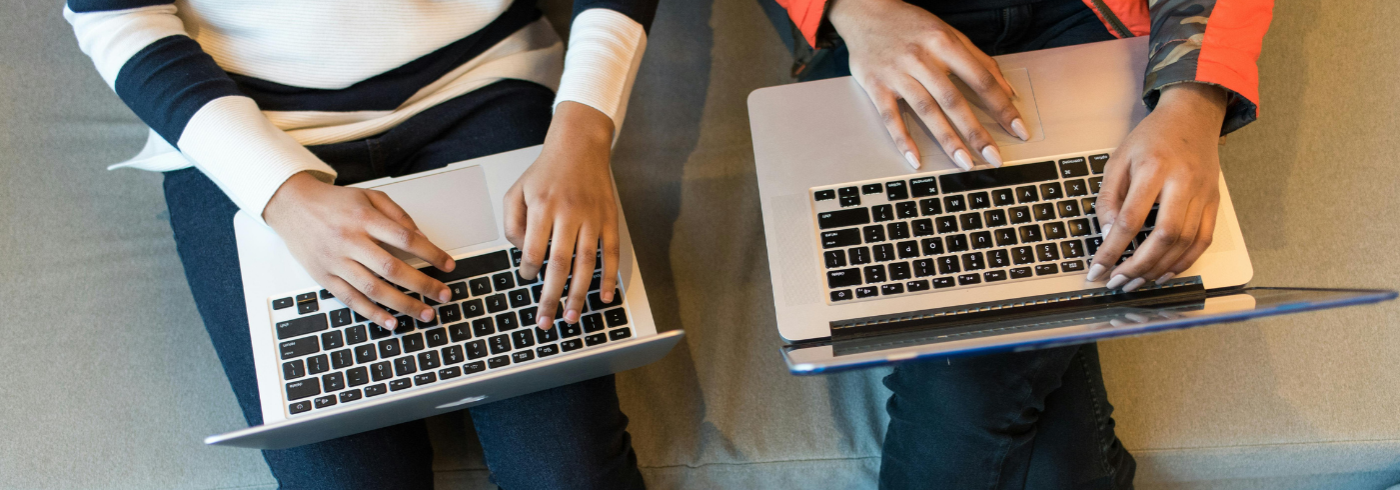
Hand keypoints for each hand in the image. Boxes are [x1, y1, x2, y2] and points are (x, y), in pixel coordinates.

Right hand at [264, 172, 455, 328]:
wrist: (291, 205)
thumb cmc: (334, 202)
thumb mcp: (369, 196)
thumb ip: (397, 215)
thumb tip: (422, 237)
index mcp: (364, 218)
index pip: (406, 239)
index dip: (431, 253)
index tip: (449, 265)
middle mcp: (350, 240)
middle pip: (393, 268)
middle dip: (423, 285)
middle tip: (445, 295)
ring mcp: (336, 261)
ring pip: (373, 289)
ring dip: (403, 305)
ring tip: (426, 313)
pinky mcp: (324, 277)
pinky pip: (350, 300)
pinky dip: (372, 314)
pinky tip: (392, 322)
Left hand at [504, 101, 620, 329]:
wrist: (580, 145)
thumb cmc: (546, 171)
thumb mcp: (516, 190)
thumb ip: (512, 224)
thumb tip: (524, 254)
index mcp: (542, 206)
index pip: (534, 249)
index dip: (528, 270)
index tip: (526, 278)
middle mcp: (568, 213)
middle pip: (560, 264)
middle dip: (551, 296)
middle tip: (545, 321)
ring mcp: (592, 217)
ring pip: (586, 263)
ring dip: (578, 294)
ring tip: (571, 317)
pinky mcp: (609, 219)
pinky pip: (611, 253)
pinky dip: (609, 277)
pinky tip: (604, 297)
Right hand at [829, 0, 1028, 169]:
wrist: (865, 11)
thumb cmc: (911, 24)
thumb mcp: (948, 33)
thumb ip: (979, 60)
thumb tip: (1008, 90)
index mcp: (944, 43)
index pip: (981, 78)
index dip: (1002, 106)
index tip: (1018, 128)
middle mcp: (921, 58)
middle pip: (953, 100)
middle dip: (976, 131)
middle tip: (994, 157)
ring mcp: (897, 73)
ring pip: (926, 110)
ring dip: (947, 139)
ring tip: (964, 163)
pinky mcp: (875, 85)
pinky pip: (890, 116)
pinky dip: (902, 139)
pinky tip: (916, 158)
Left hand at [1088, 83, 1228, 290]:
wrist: (1192, 116)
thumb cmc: (1150, 138)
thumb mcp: (1118, 160)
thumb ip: (1109, 198)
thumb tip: (1109, 235)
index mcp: (1153, 168)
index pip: (1131, 219)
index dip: (1113, 250)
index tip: (1097, 270)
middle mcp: (1183, 182)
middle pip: (1164, 236)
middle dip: (1138, 267)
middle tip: (1117, 283)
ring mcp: (1203, 193)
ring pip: (1185, 242)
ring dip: (1159, 269)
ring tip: (1135, 282)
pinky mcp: (1214, 202)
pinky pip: (1203, 240)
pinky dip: (1185, 262)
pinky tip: (1164, 273)